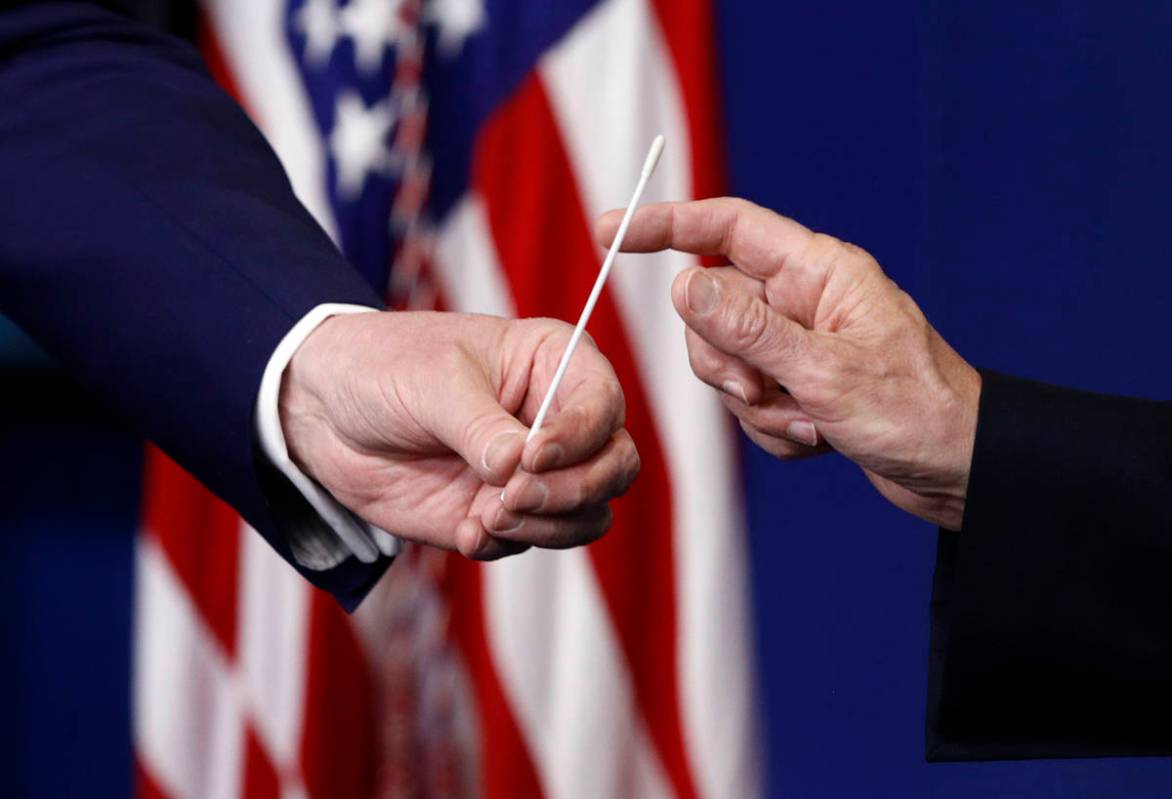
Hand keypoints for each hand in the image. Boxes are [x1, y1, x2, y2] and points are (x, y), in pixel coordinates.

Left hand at [279, 311, 638, 558]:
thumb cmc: (383, 367)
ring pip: (586, 513)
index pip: (604, 405)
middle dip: (573, 491)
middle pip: (614, 466)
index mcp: (552, 363)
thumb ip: (481, 426)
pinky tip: (465, 531)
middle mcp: (554, 419)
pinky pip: (533, 541)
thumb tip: (519, 468)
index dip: (581, 437)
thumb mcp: (432, 382)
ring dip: (545, 525)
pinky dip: (507, 543)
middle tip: (511, 496)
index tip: (532, 456)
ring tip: (485, 515)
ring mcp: (532, 470)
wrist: (321, 410)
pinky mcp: (501, 511)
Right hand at [597, 198, 978, 529]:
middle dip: (727, 364)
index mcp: (819, 272)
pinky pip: (753, 402)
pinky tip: (823, 438)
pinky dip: (777, 428)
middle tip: (764, 392)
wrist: (962, 470)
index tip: (611, 233)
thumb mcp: (825, 371)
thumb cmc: (919, 411)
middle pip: (712, 309)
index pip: (727, 227)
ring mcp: (800, 344)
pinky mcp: (801, 384)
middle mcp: (804, 300)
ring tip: (812, 422)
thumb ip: (749, 329)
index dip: (666, 224)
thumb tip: (684, 284)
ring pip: (728, 363)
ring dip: (759, 406)